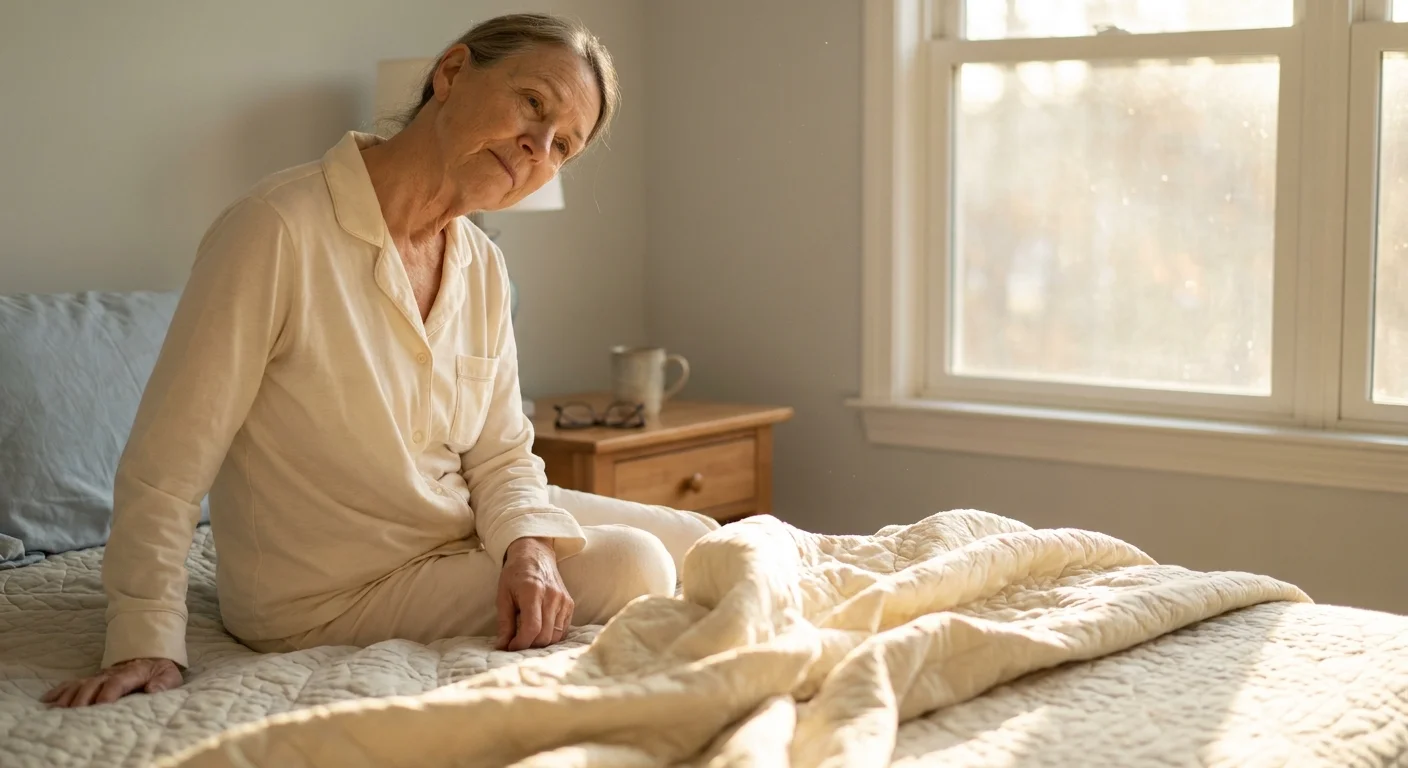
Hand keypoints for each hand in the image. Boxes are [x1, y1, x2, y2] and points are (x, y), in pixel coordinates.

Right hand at [42, 658, 181, 707]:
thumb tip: (153, 689)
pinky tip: (46, 700)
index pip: (118, 682)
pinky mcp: (92, 680)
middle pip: (94, 684)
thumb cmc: (160, 672)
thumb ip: (163, 683)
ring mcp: (100, 676)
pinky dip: (59, 691)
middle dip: (83, 698)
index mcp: (133, 672)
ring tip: (57, 710)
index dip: (109, 692)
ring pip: (80, 684)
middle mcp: (112, 673)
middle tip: (75, 713)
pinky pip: (72, 684)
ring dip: (68, 696)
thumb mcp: (170, 676)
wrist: (151, 658)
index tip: (101, 705)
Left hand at [495, 537, 573, 650]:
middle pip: (545, 635)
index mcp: (533, 591)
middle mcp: (552, 596)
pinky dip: (551, 636)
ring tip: (528, 637)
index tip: (510, 647)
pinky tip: (540, 631)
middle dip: (529, 645)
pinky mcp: (570, 604)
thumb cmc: (515, 574)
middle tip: (517, 644)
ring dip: (541, 643)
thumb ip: (504, 622)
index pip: (532, 627)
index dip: (521, 643)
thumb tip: (502, 646)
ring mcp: (564, 600)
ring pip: (556, 636)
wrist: (535, 554)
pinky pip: (563, 630)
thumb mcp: (503, 595)